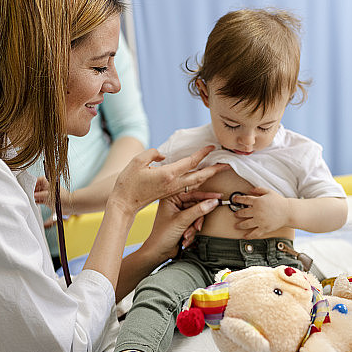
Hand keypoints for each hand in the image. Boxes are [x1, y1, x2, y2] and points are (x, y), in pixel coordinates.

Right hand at [33, 176, 71, 228]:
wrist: (70, 206)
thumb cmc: (63, 198)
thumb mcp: (51, 195)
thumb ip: (41, 195)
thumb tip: (34, 195)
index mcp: (49, 183)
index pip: (39, 180)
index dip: (34, 182)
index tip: (29, 186)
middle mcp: (47, 188)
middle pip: (37, 187)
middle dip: (32, 190)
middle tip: (28, 193)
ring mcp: (47, 195)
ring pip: (38, 194)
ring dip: (34, 196)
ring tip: (29, 198)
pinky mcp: (47, 201)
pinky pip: (40, 200)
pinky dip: (36, 201)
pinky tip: (34, 202)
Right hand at [109, 145, 228, 216]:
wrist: (124, 204)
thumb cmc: (128, 183)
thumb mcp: (137, 162)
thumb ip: (152, 154)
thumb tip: (164, 155)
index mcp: (168, 175)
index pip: (190, 162)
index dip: (202, 154)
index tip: (212, 147)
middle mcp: (173, 184)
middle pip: (200, 176)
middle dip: (215, 170)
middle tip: (228, 164)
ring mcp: (172, 191)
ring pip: (196, 183)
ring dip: (209, 176)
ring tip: (219, 170)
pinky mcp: (170, 194)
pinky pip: (189, 188)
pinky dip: (198, 181)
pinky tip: (202, 177)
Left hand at [141, 190, 221, 260]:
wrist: (158, 252)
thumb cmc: (162, 236)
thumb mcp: (182, 221)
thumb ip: (199, 210)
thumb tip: (213, 202)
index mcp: (171, 198)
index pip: (192, 193)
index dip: (206, 196)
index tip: (217, 197)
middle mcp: (175, 204)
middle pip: (197, 206)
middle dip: (196, 220)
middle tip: (196, 226)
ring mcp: (179, 213)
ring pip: (197, 216)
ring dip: (193, 228)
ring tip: (186, 235)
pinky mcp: (183, 222)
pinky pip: (195, 223)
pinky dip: (192, 232)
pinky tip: (184, 238)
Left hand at [232, 187, 289, 237]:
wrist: (288, 212)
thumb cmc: (279, 201)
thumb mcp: (269, 192)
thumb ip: (259, 189)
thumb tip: (250, 189)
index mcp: (257, 201)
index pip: (244, 200)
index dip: (237, 199)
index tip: (234, 200)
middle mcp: (257, 211)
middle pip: (242, 213)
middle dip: (237, 214)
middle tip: (235, 214)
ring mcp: (260, 221)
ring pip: (246, 224)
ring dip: (240, 225)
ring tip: (236, 226)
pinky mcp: (264, 228)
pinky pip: (254, 233)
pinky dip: (248, 236)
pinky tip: (245, 236)